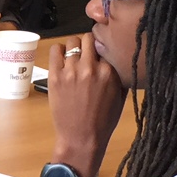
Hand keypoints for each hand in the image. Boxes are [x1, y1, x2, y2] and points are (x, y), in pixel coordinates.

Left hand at [47, 38, 125, 176]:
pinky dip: (59, 52)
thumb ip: (121, 74)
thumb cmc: (103, 121)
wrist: (81, 138)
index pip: (107, 45)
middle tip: (87, 54)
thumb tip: (118, 57)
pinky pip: (56, 50)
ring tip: (74, 59)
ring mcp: (72, 70)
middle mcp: (92, 67)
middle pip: (89, 38)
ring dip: (74, 48)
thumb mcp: (121, 96)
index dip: (104, 48)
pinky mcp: (55, 76)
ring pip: (72, 41)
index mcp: (111, 71)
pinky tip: (62, 61)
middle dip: (89, 45)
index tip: (102, 53)